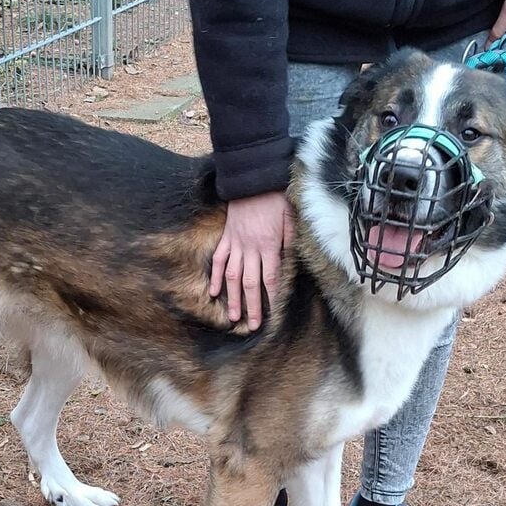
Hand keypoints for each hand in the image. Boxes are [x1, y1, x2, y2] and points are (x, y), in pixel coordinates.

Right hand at [209, 191, 295, 330]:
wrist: (253, 180)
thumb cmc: (276, 198)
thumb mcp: (291, 218)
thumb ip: (290, 240)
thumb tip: (291, 261)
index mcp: (269, 245)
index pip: (270, 278)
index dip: (271, 297)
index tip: (272, 314)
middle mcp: (250, 248)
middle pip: (250, 283)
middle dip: (252, 306)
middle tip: (253, 325)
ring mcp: (236, 243)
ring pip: (233, 276)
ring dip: (232, 298)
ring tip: (232, 317)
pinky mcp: (226, 237)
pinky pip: (219, 260)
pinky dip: (216, 276)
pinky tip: (214, 292)